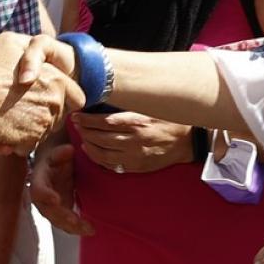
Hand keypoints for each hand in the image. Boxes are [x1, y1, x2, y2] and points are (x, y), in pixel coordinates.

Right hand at [0, 33, 81, 155]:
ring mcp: (43, 123)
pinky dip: (15, 144)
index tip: (47, 100)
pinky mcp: (29, 140)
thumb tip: (38, 56)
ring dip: (26, 130)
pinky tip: (1, 133)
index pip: (77, 98)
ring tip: (6, 119)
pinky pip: (27, 147)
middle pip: (58, 117)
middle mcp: (54, 102)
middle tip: (18, 109)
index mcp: (57, 79)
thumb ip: (33, 50)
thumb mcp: (12, 42)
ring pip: (42, 133)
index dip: (64, 100)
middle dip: (42, 116)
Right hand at [30, 142, 93, 235]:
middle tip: (75, 221)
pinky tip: (91, 230)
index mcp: (38, 179)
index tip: (56, 199)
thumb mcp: (57, 151)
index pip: (38, 189)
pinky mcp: (61, 212)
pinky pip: (67, 223)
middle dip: (61, 217)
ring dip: (72, 227)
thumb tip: (69, 150)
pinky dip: (78, 228)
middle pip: (48, 210)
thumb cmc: (56, 156)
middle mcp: (42, 197)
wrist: (55, 165)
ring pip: (58, 221)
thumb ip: (61, 152)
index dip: (45, 195)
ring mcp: (51, 207)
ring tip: (89, 229)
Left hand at [73, 110, 191, 173]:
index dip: (87, 119)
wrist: (187, 141)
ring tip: (82, 137)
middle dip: (84, 131)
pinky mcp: (137, 167)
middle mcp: (134, 140)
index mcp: (137, 122)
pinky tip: (92, 151)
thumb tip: (105, 97)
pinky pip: (112, 165)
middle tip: (76, 124)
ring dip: (88, 145)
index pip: (104, 121)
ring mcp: (135, 156)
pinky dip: (98, 159)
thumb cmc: (168, 120)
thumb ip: (129, 105)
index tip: (76, 115)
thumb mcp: (150, 107)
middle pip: (100, 138)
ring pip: (102, 154)